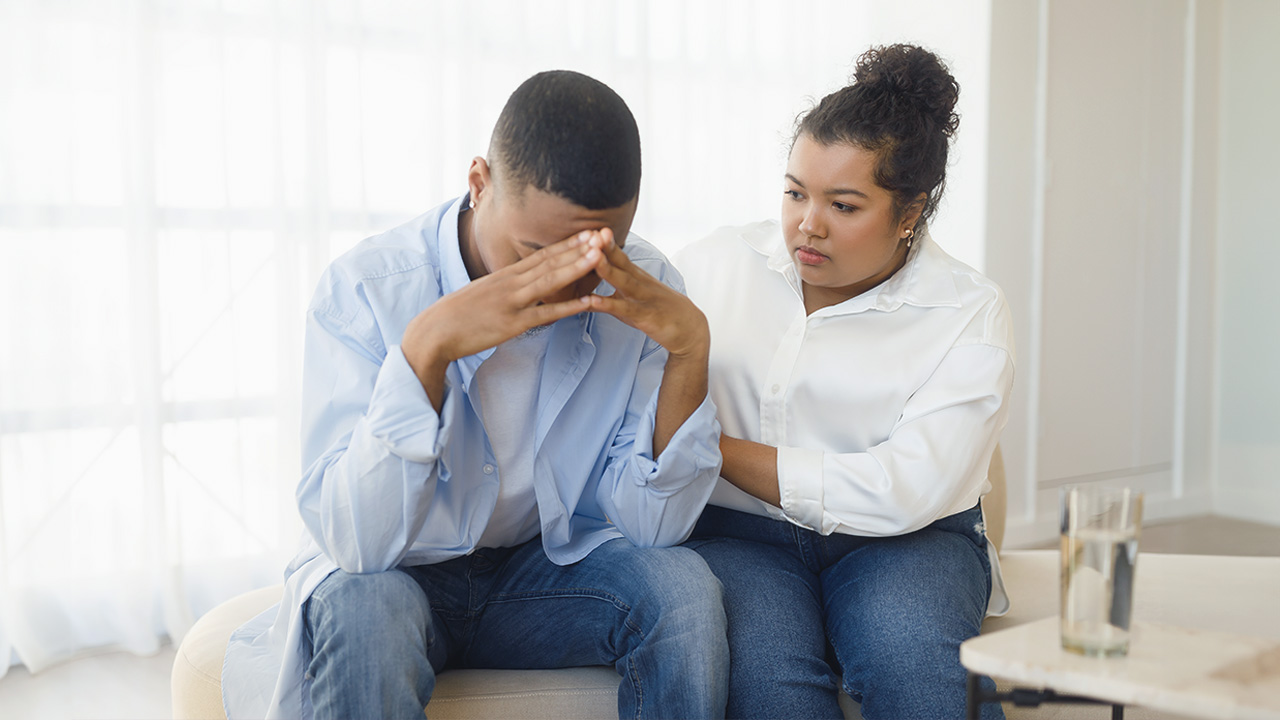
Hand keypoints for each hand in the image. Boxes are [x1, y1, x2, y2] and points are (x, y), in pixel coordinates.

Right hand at [402, 231, 601, 405]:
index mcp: (506, 275)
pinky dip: (568, 307)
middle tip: (604, 233)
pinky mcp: (513, 324)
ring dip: (577, 266)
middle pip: (551, 261)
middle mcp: (512, 283)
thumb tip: (522, 284)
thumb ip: (506, 287)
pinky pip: (545, 314)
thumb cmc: (459, 314)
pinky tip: (589, 302)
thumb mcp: (484, 292)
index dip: (567, 243)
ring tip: (600, 255)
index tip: (588, 232)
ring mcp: (513, 302)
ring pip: (550, 280)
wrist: (435, 331)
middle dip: (579, 247)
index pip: (542, 255)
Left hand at [583, 230, 709, 360]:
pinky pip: (625, 309)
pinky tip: (592, 301)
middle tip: (593, 234)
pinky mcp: (645, 316)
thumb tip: (586, 296)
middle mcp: (640, 283)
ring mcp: (644, 299)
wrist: (688, 329)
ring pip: (625, 282)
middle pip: (622, 263)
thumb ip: (609, 297)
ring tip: (592, 258)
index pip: (619, 257)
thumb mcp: (631, 304)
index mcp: (636, 277)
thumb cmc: (655, 313)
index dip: (606, 244)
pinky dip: (608, 304)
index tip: (590, 229)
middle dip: (607, 248)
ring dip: (608, 270)